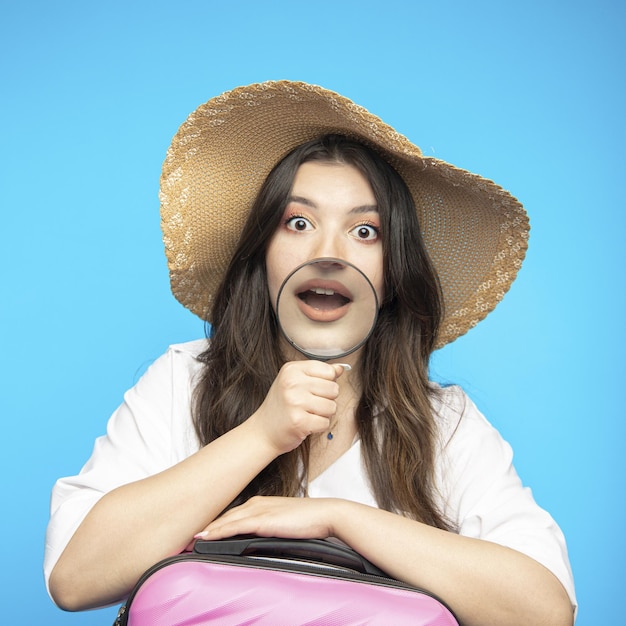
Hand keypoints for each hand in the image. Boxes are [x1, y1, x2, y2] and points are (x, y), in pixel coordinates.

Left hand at [194, 495, 337, 540]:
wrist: (326, 514)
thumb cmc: (310, 520)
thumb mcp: (285, 522)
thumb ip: (270, 527)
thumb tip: (259, 538)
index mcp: (261, 503)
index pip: (233, 514)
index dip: (216, 523)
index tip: (202, 531)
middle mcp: (257, 503)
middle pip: (225, 516)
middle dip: (207, 525)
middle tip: (189, 534)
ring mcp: (259, 510)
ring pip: (226, 520)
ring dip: (208, 530)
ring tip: (191, 538)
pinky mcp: (262, 519)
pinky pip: (234, 526)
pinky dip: (218, 531)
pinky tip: (207, 537)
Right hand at [249, 360, 344, 454]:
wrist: (263, 431)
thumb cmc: (281, 406)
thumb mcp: (295, 381)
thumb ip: (319, 373)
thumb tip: (340, 368)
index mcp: (292, 369)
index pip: (329, 371)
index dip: (327, 382)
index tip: (313, 389)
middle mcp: (292, 383)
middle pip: (333, 389)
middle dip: (327, 399)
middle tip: (310, 404)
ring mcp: (295, 402)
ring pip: (332, 407)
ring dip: (324, 414)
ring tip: (307, 413)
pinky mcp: (299, 421)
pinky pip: (326, 423)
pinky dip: (319, 426)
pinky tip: (306, 423)